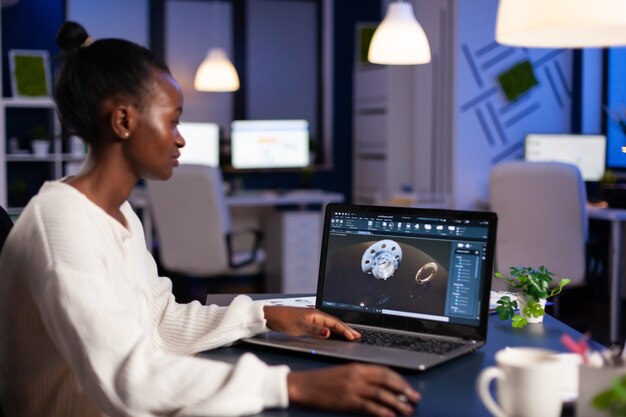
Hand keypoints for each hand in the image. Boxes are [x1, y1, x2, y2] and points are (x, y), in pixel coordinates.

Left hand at [263, 306, 359, 339]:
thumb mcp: (299, 327)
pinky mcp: (308, 322)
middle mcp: (316, 315)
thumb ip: (315, 330)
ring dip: (340, 330)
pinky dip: (332, 330)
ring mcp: (312, 318)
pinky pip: (324, 326)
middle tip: (357, 336)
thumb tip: (329, 332)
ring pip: (330, 324)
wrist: (271, 316)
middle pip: (335, 323)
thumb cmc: (284, 320)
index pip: (335, 323)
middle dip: (346, 329)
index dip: (345, 330)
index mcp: (317, 314)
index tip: (353, 337)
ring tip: (349, 335)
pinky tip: (333, 334)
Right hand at [287, 363, 419, 416]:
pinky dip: (383, 411)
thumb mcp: (342, 374)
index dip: (399, 379)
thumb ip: (359, 378)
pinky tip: (391, 416)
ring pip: (382, 394)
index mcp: (356, 366)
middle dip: (403, 389)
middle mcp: (357, 375)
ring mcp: (353, 387)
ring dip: (398, 402)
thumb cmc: (320, 381)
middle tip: (415, 397)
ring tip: (408, 409)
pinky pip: (370, 406)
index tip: (408, 386)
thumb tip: (378, 387)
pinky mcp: (348, 400)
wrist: (303, 385)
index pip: (384, 370)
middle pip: (387, 380)